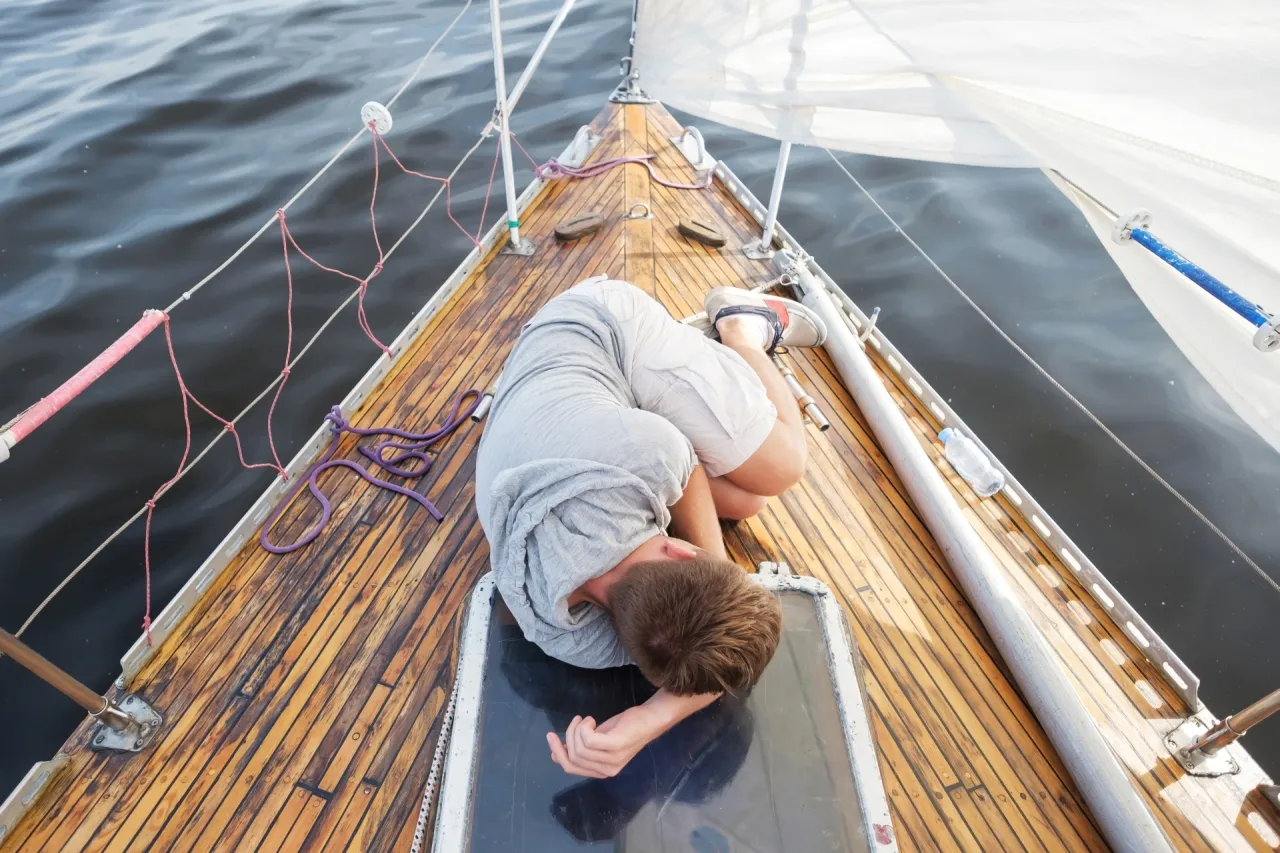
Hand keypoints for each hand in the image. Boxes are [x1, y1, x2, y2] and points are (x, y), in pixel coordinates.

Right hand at [546, 704, 664, 778]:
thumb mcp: (599, 740)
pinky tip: (591, 720)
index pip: (571, 768)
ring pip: (579, 748)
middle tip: (574, 721)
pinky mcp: (615, 746)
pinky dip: (584, 726)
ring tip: (586, 719)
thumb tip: (555, 756)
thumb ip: (581, 749)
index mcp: (602, 771)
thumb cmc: (626, 728)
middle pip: (573, 757)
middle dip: (567, 737)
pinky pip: (588, 739)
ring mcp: (612, 759)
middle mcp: (606, 770)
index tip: (551, 736)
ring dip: (577, 729)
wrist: (650, 719)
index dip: (558, 753)